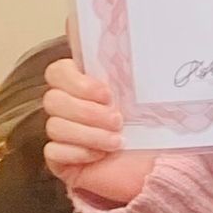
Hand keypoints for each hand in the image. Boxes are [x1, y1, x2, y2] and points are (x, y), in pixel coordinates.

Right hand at [42, 50, 154, 209]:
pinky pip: (53, 151)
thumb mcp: (149, 97)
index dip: (76, 80)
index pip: (59, 71)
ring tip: (117, 142)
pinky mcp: (60, 161)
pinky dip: (78, 153)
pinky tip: (100, 157)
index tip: (106, 92)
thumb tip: (109, 38)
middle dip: (86, 111)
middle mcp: (70, 107)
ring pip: (54, 126)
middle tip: (117, 120)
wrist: (160, 174)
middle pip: (52, 98)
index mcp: (86, 86)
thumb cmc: (156, 133)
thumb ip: (130, 69)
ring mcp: (63, 135)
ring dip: (89, 134)